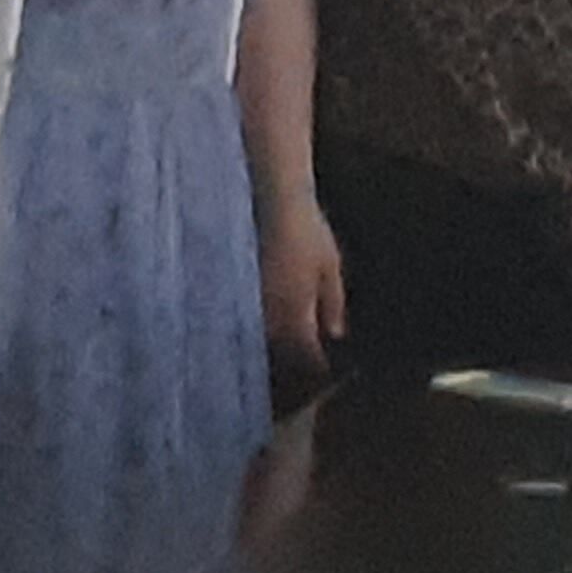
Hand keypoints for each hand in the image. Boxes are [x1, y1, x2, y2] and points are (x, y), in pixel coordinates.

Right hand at [257, 192, 346, 366]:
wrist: (274, 202)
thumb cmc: (308, 232)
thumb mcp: (330, 266)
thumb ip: (332, 303)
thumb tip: (335, 333)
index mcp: (296, 309)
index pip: (305, 350)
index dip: (314, 364)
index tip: (321, 370)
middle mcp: (269, 311)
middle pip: (279, 348)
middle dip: (291, 358)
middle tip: (301, 365)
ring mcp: (249, 300)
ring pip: (261, 334)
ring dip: (272, 341)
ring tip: (282, 346)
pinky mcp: (236, 287)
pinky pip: (246, 315)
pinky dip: (256, 322)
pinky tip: (262, 320)